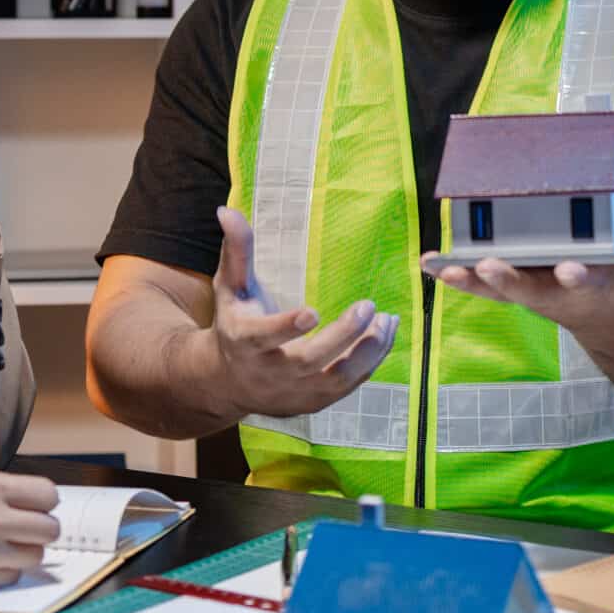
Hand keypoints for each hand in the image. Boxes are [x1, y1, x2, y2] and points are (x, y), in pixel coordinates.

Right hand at [0, 472, 61, 592]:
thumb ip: (0, 495)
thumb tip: (39, 508)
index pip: (47, 494)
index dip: (43, 502)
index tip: (35, 507)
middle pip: (50, 529)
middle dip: (39, 530)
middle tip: (21, 530)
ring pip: (36, 556)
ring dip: (23, 553)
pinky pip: (12, 576)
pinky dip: (3, 572)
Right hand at [205, 205, 395, 417]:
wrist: (228, 383)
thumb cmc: (233, 323)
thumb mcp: (230, 288)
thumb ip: (237, 251)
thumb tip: (228, 210)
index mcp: (244, 342)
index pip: (264, 338)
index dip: (286, 328)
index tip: (313, 312)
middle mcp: (269, 373)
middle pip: (309, 360)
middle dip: (341, 336)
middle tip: (368, 306)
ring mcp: (293, 392)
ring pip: (334, 379)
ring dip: (365, 353)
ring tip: (386, 321)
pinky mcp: (313, 403)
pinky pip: (346, 387)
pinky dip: (369, 363)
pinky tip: (384, 335)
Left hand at [427, 237, 613, 330]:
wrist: (603, 308)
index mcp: (593, 283)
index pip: (586, 280)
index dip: (579, 276)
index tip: (572, 269)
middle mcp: (556, 291)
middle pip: (531, 287)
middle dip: (510, 278)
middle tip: (490, 266)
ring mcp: (529, 290)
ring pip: (497, 287)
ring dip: (471, 280)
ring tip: (446, 269)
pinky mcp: (508, 285)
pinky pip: (476, 281)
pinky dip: (452, 274)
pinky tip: (427, 263)